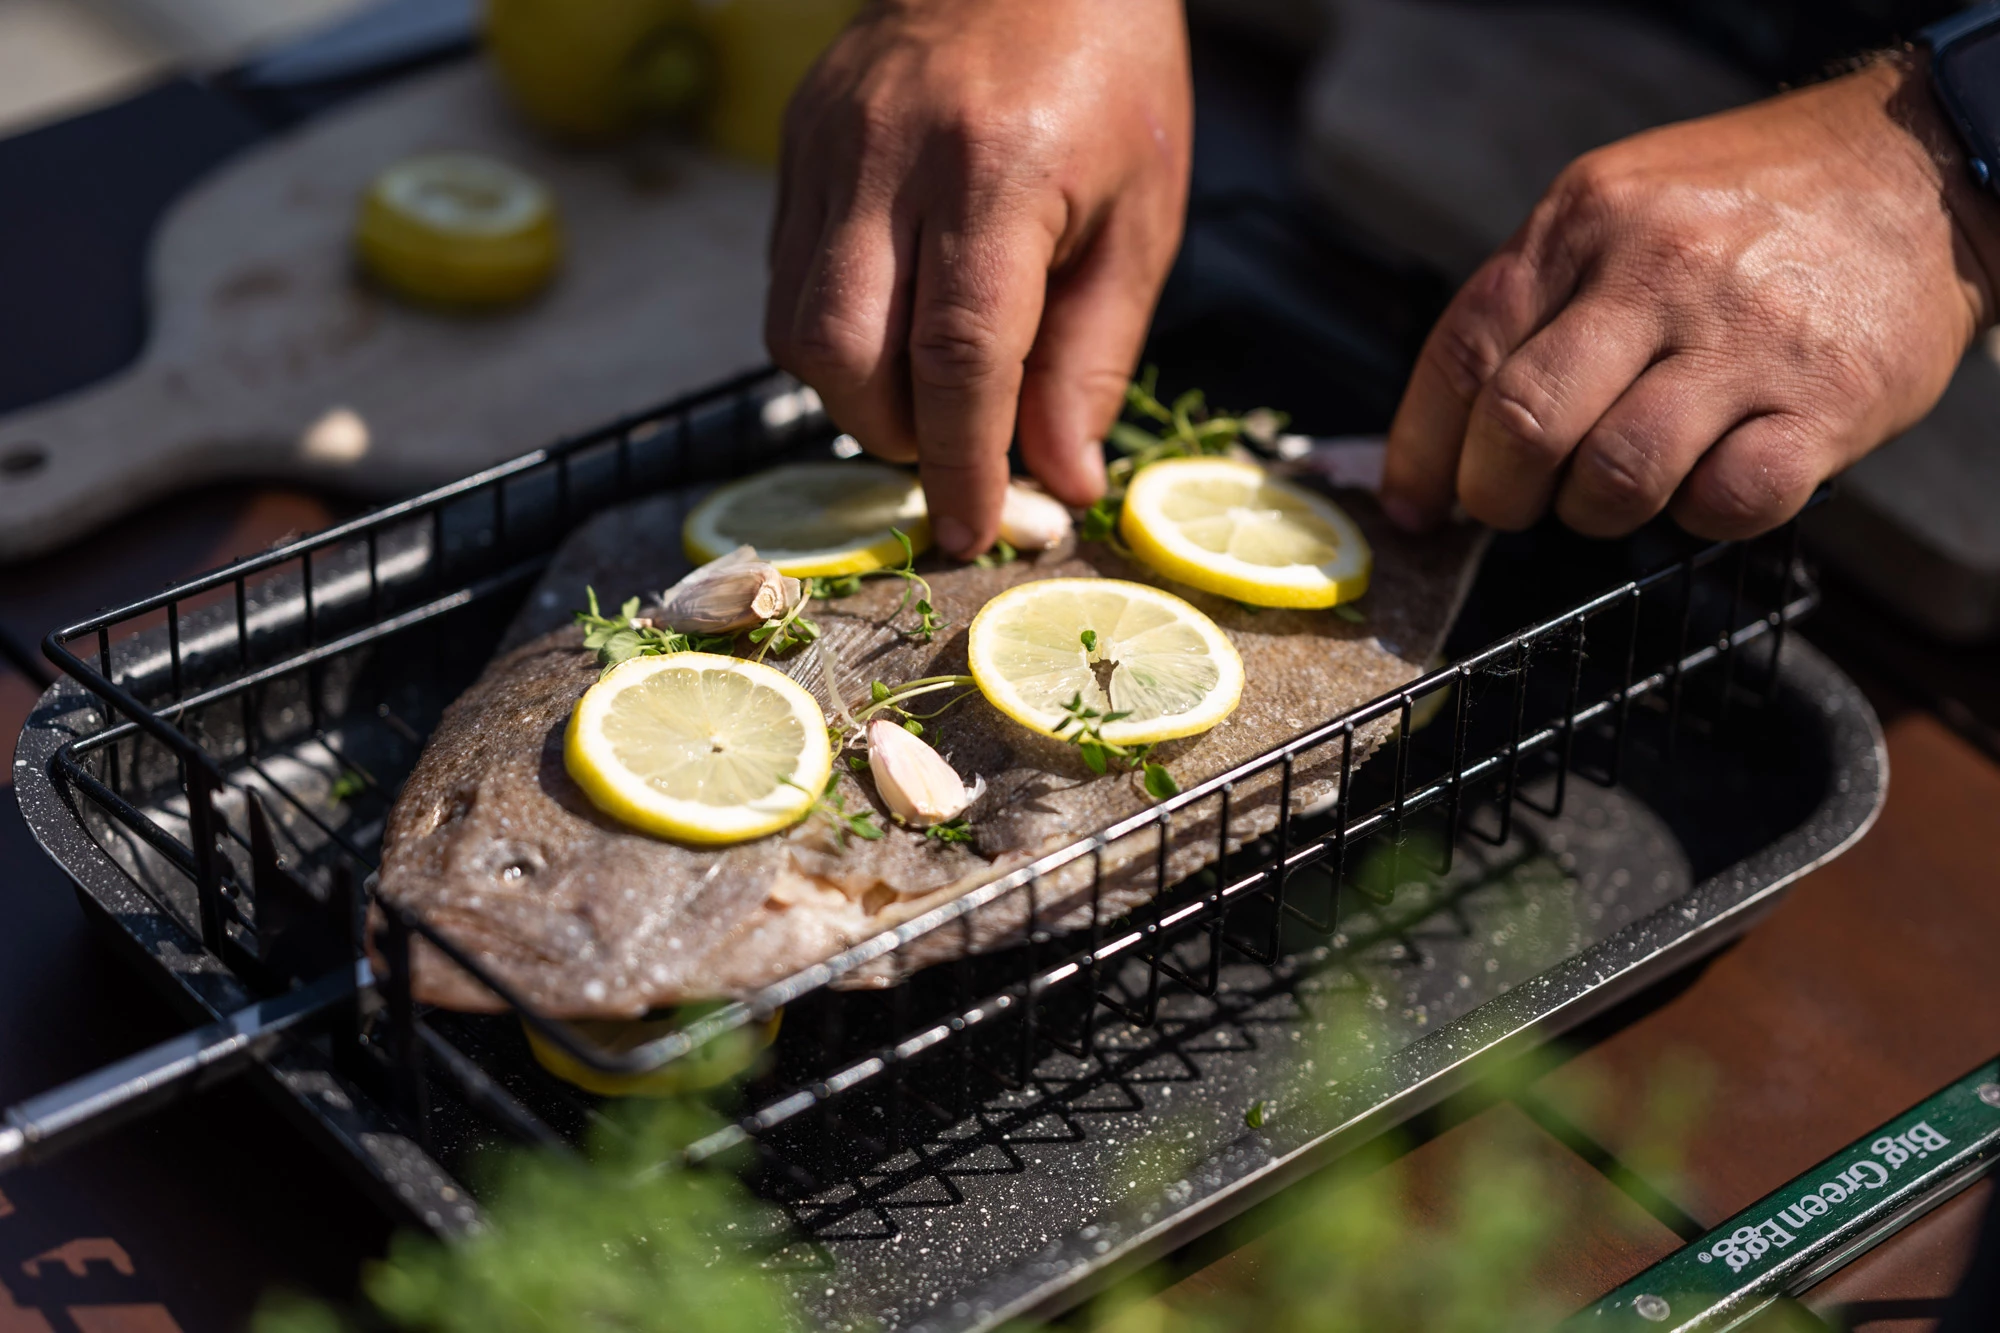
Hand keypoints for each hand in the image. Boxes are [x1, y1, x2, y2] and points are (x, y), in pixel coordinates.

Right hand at [765, 0, 1191, 556]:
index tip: (973, 531)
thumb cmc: (1111, 74)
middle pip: (845, 354)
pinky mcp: (796, 141)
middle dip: (898, 436)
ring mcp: (828, 143)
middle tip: (958, 444)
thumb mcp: (1143, 220)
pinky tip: (893, 322)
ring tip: (927, 387)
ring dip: (855, 396)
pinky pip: (785, 277)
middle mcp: (892, 156)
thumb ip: (1092, 359)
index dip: (962, 465)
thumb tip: (1062, 481)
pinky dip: (834, 335)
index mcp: (999, 172)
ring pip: (794, 326)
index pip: (956, 358)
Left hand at [1382, 54, 1999, 540]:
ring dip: (1594, 511)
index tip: (1414, 505)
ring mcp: (1744, 338)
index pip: (1463, 354)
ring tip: (1615, 488)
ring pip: (1614, 477)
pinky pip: (1724, 504)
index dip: (1421, 452)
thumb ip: (1536, 303)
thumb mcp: (1620, 208)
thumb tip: (1449, 433)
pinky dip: (1698, 517)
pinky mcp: (1825, 402)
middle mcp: (1657, 271)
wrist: (1917, 170)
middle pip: (1524, 424)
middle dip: (1497, 496)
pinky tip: (1708, 478)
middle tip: (1513, 506)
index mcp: (1584, 223)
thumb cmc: (1749, 207)